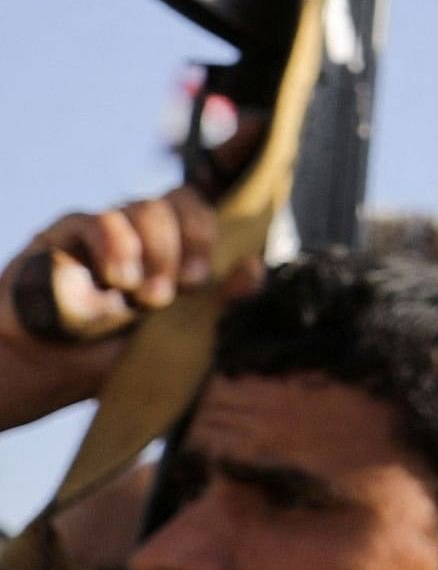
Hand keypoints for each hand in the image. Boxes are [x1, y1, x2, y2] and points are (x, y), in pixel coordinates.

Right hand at [0, 190, 247, 429]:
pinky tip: (115, 280)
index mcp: (176, 248)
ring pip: (144, 207)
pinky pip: (100, 219)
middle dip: (188, 244)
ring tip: (141, 297)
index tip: (201, 279)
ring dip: (154, 252)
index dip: (208, 230)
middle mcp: (143, 231)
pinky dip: (116, 246)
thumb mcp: (177, 336)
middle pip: (180, 200)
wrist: (50, 370)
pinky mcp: (65, 232)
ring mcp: (105, 228)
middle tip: (176, 291)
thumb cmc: (116, 355)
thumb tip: (256, 268)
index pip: (202, 208)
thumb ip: (217, 303)